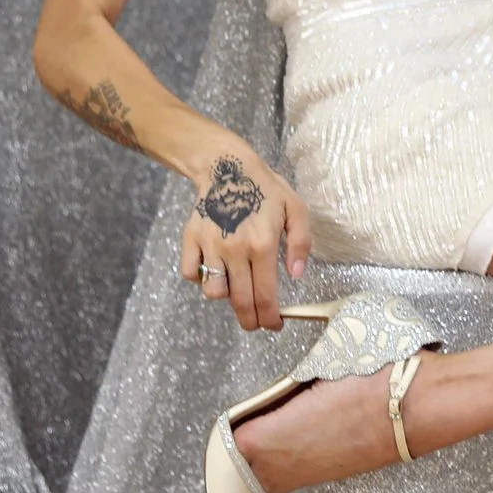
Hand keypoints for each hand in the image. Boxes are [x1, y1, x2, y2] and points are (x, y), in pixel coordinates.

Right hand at [179, 146, 312, 329]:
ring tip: (236, 288)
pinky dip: (200, 278)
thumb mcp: (295, 209)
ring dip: (225, 297)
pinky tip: (214, 270)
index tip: (274, 325)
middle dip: (251, 321)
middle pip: (241, 302)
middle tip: (256, 322)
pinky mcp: (191, 240)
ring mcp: (210, 245)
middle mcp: (235, 249)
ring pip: (213, 292)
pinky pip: (191, 274)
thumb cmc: (265, 189)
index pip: (266, 297)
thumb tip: (296, 276)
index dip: (270, 319)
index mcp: (264, 245)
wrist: (227, 167)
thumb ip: (301, 243)